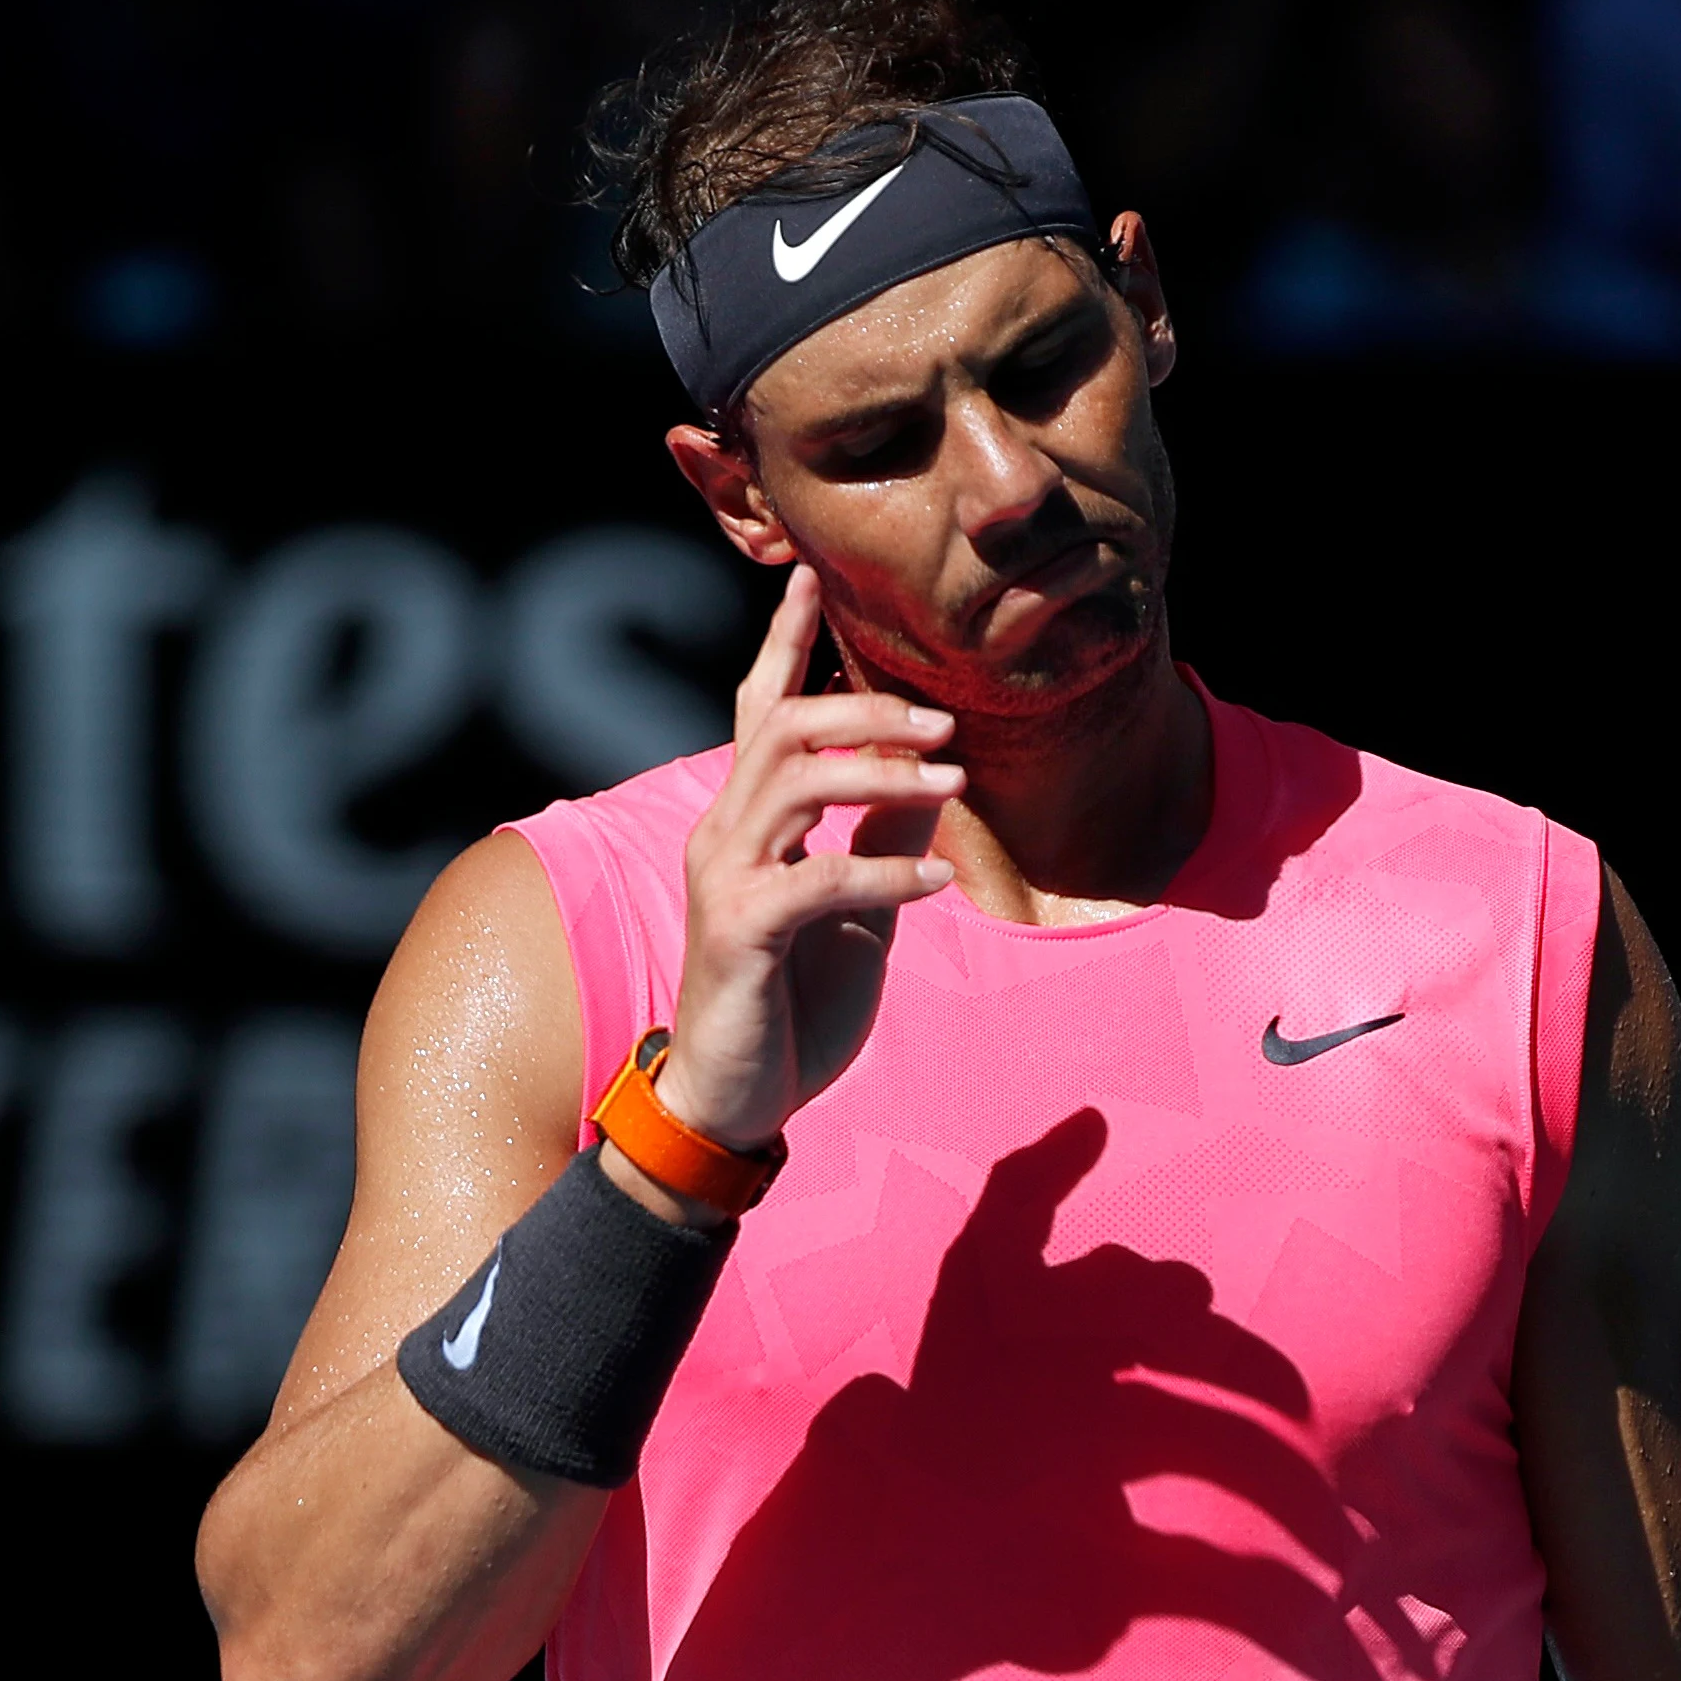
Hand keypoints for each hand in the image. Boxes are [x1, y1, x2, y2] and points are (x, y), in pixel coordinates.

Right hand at [649, 565, 959, 1149]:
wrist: (736, 1103)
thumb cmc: (791, 1004)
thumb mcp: (856, 909)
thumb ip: (882, 835)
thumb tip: (933, 770)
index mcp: (748, 822)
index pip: (759, 710)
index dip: (783, 642)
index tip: (811, 577)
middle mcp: (724, 834)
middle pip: (784, 728)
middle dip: (866, 707)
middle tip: (945, 716)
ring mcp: (726, 879)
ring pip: (793, 781)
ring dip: (883, 770)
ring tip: (956, 775)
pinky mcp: (741, 932)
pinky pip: (820, 878)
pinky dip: (888, 869)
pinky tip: (940, 878)